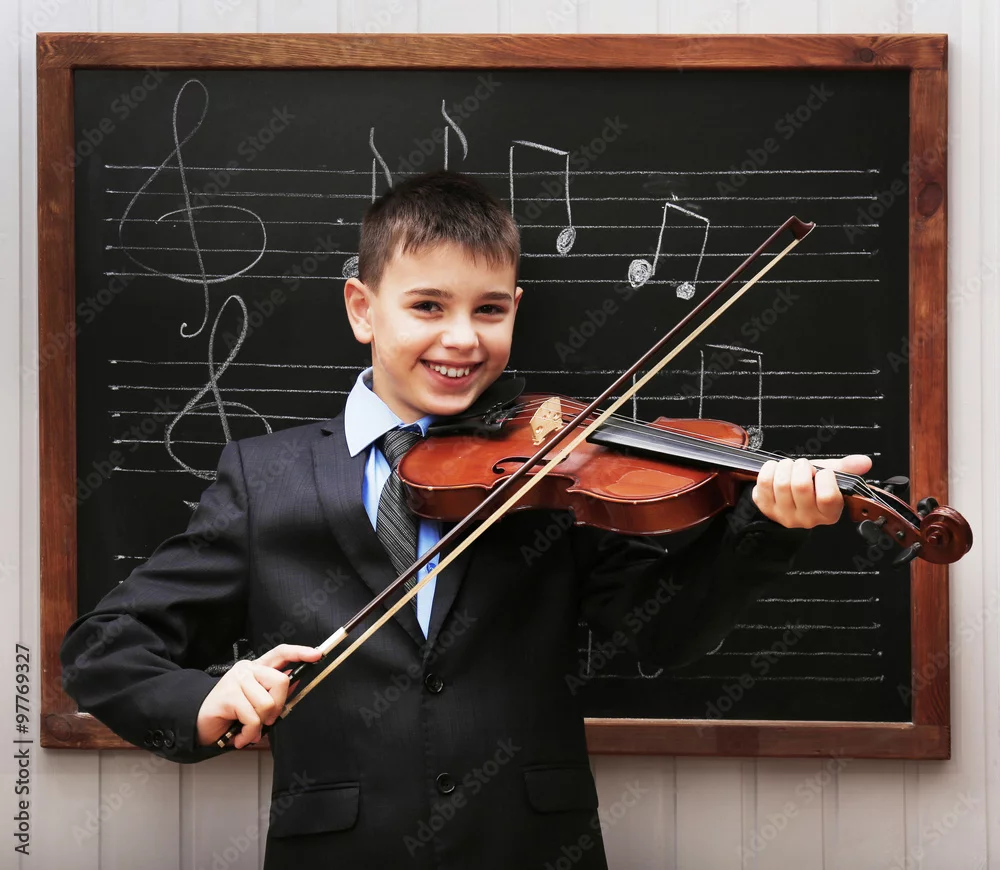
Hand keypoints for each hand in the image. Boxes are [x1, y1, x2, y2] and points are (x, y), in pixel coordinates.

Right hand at [196, 643, 321, 748]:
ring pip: (267, 704)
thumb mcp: (256, 701)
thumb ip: (275, 692)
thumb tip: (298, 682)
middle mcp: (247, 670)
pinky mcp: (228, 696)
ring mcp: (236, 680)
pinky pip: (252, 718)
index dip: (300, 652)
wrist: (200, 723)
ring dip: (260, 724)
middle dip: (278, 706)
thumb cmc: (231, 713)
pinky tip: (240, 735)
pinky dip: (249, 733)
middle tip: (266, 719)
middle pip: (281, 682)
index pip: (281, 652)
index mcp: (256, 668)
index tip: (317, 655)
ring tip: (248, 729)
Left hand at [752, 454, 872, 528]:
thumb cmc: (811, 486)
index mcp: (829, 513)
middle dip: (802, 467)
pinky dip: (769, 469)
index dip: (825, 477)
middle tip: (802, 465)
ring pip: (782, 483)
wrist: (788, 497)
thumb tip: (864, 461)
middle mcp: (807, 518)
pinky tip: (775, 469)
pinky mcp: (766, 508)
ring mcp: (785, 515)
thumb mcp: (829, 477)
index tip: (823, 472)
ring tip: (789, 466)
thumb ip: (846, 469)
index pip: (828, 497)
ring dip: (785, 466)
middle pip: (801, 487)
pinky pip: (763, 483)